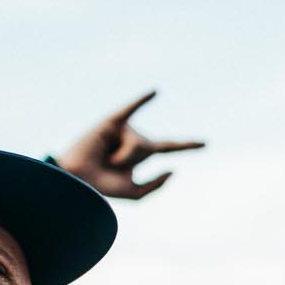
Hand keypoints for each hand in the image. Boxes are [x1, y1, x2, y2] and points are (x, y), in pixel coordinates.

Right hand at [54, 91, 203, 199]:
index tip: (205, 142)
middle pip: (150, 148)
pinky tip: (156, 91)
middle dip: (131, 160)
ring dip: (123, 156)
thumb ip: (156, 185)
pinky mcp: (112, 121)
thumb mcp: (136, 193)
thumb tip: (173, 168)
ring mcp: (124, 128)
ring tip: (105, 156)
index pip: (170, 147)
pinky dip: (142, 100)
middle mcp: (135, 138)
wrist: (80, 181)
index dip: (187, 145)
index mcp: (142, 154)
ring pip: (139, 142)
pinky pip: (130, 108)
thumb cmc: (103, 187)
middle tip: (111, 164)